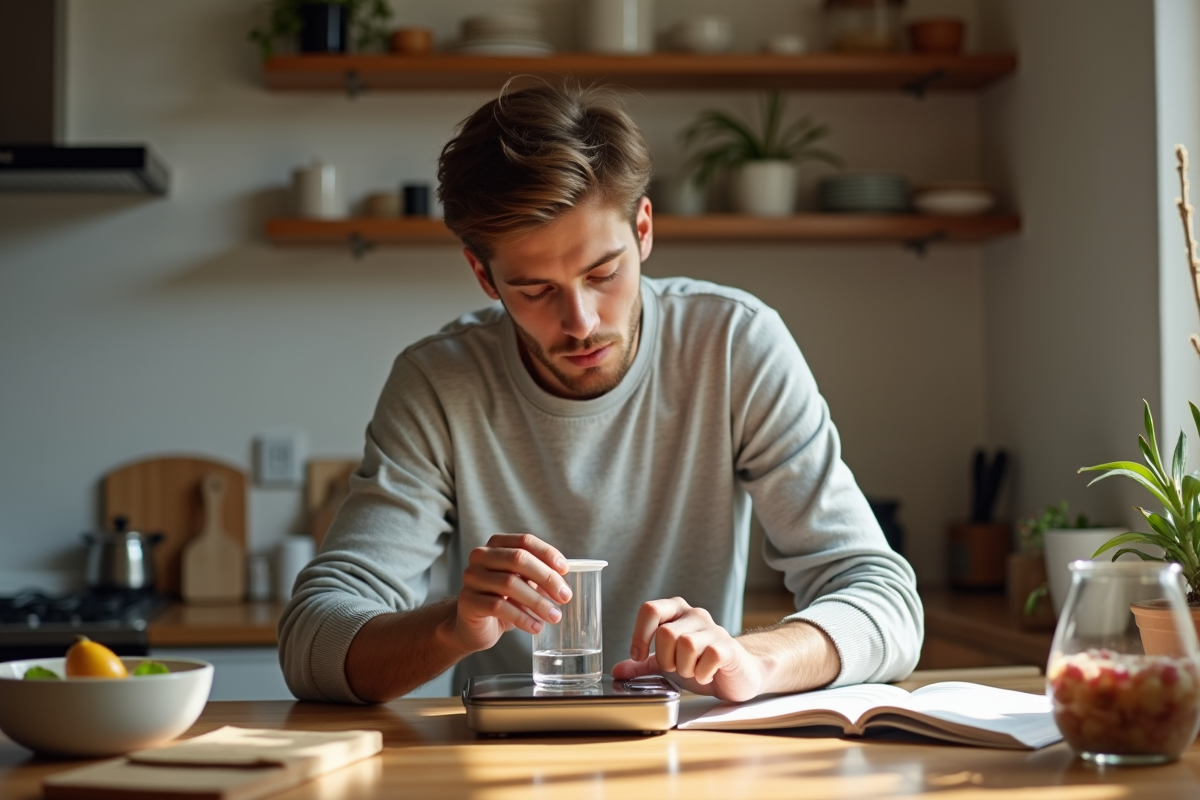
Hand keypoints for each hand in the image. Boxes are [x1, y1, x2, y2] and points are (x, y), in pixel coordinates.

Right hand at [447, 533, 572, 654]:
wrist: (473, 626)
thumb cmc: (502, 601)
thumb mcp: (523, 584)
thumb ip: (540, 577)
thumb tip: (564, 585)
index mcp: (496, 545)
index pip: (525, 541)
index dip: (547, 554)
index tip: (565, 571)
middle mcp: (480, 556)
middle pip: (518, 559)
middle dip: (546, 578)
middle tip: (565, 597)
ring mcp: (471, 577)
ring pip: (509, 583)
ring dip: (538, 602)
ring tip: (554, 616)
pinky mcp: (467, 600)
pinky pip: (498, 607)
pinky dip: (522, 617)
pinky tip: (536, 627)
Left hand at [611, 597, 768, 702]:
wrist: (738, 675)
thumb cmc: (701, 664)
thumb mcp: (668, 663)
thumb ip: (642, 665)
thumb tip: (617, 670)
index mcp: (676, 612)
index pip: (650, 609)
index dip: (640, 635)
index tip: (639, 655)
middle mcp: (695, 615)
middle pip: (666, 633)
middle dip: (666, 660)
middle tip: (677, 668)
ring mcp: (714, 629)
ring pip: (686, 645)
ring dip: (685, 668)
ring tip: (694, 671)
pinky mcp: (729, 647)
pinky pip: (708, 657)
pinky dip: (702, 674)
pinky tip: (707, 675)